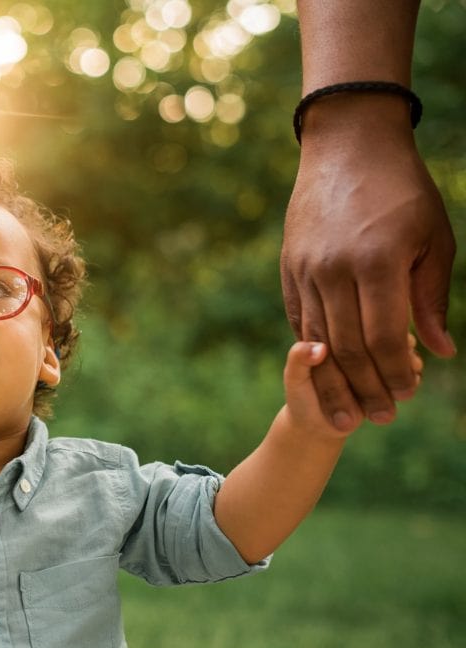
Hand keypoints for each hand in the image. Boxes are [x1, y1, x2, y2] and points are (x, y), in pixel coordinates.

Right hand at [283, 122, 455, 431]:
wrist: (346, 148)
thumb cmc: (402, 190)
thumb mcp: (433, 239)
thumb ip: (431, 298)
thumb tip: (437, 351)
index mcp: (377, 263)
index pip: (383, 338)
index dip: (396, 374)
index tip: (408, 394)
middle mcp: (334, 270)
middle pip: (346, 348)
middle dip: (364, 390)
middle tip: (379, 418)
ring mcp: (306, 270)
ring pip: (317, 339)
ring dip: (334, 380)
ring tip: (349, 408)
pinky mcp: (290, 268)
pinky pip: (300, 319)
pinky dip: (313, 349)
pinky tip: (327, 367)